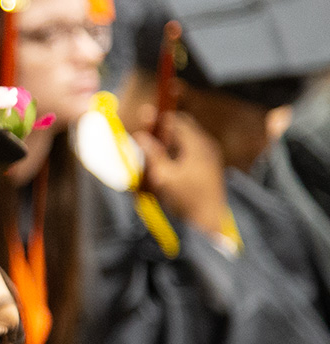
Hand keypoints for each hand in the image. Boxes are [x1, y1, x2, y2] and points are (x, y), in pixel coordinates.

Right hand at [134, 110, 231, 238]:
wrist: (208, 220)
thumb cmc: (186, 199)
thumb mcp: (164, 176)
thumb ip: (152, 153)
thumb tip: (140, 136)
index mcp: (197, 144)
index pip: (176, 120)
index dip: (159, 118)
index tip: (145, 117)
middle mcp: (206, 145)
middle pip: (183, 127)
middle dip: (164, 129)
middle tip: (148, 136)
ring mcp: (210, 155)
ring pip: (187, 138)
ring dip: (171, 141)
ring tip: (156, 152)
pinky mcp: (210, 165)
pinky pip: (192, 150)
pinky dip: (178, 151)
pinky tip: (169, 164)